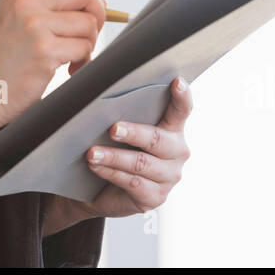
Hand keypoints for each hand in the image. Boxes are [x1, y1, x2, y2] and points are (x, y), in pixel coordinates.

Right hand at [0, 0, 105, 129]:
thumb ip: (48, 2)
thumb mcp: (18, 17)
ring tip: (72, 56)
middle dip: (97, 12)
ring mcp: (34, 25)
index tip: (90, 6)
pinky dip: (83, 61)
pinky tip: (67, 69)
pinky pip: (84, 47)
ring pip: (88, 22)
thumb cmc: (7, 58)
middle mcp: (25, 2)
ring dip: (88, 43)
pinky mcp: (44, 50)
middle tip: (88, 33)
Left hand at [71, 76, 193, 220]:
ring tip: (92, 152)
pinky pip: (133, 183)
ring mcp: (168, 177)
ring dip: (114, 157)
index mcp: (172, 129)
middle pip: (157, 139)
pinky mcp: (155, 197)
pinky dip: (111, 173)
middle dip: (133, 133)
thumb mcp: (120, 126)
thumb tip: (93, 76)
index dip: (182, 96)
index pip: (182, 110)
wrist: (100, 190)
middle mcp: (176, 152)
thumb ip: (119, 104)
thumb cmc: (115, 149)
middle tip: (113, 129)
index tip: (176, 82)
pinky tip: (96, 167)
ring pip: (141, 163)